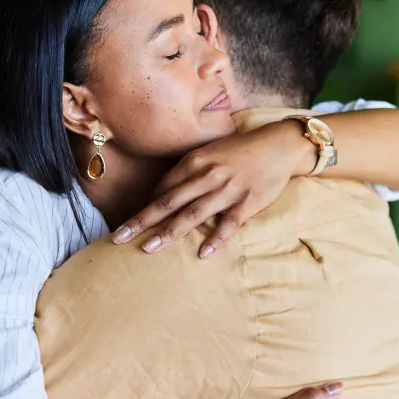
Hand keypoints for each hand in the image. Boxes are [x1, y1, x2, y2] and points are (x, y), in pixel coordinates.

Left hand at [112, 121, 315, 257]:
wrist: (280, 145)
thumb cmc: (241, 150)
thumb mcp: (210, 152)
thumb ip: (189, 171)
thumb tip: (165, 192)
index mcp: (195, 161)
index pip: (163, 187)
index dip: (145, 206)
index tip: (130, 224)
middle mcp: (207, 175)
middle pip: (168, 202)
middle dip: (141, 221)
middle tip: (118, 238)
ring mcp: (227, 190)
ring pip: (192, 214)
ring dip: (169, 232)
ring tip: (149, 248)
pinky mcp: (248, 202)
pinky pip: (229, 224)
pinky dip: (216, 238)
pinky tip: (203, 253)